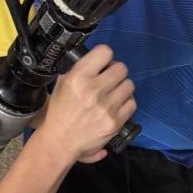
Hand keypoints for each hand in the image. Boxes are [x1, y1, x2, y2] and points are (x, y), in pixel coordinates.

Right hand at [37, 45, 134, 164]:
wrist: (60, 141)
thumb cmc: (60, 112)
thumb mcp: (62, 83)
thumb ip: (81, 69)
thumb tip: (99, 61)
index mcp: (78, 77)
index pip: (105, 52)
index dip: (105, 56)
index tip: (103, 63)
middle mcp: (93, 90)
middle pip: (121, 68)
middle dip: (115, 72)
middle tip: (108, 80)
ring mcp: (106, 107)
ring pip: (129, 84)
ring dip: (121, 87)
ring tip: (112, 94)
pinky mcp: (115, 122)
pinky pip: (132, 103)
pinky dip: (125, 103)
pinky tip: (116, 106)